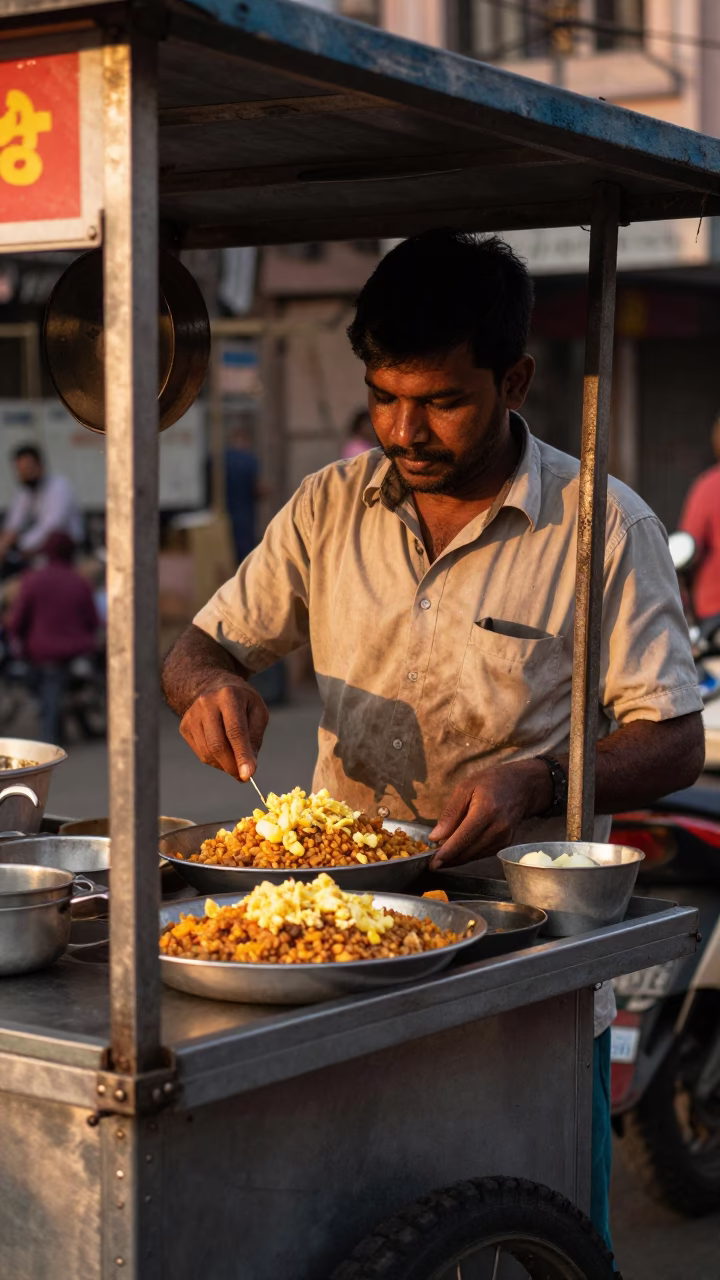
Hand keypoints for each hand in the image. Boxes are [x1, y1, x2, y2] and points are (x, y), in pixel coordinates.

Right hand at [179, 675, 268, 781]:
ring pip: (207, 752)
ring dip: (224, 765)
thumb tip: (248, 768)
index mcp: (229, 695)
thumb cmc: (241, 701)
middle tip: (243, 776)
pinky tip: (223, 752)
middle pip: (217, 744)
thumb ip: (255, 738)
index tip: (248, 775)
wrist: (213, 685)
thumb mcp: (257, 712)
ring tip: (236, 762)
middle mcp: (206, 703)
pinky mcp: (184, 726)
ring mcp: (192, 715)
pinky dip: (214, 760)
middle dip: (232, 766)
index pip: (235, 731)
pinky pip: (200, 753)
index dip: (242, 755)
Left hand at [429, 760, 550, 868]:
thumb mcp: (465, 788)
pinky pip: (483, 854)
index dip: (447, 853)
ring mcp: (504, 837)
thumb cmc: (492, 782)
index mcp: (486, 811)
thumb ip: (450, 813)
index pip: (463, 838)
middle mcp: (498, 827)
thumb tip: (436, 836)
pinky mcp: (506, 843)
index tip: (432, 862)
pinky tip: (457, 852)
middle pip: (468, 851)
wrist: (522, 786)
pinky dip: (468, 855)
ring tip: (440, 858)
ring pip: (475, 856)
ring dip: (457, 859)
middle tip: (431, 863)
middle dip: (448, 860)